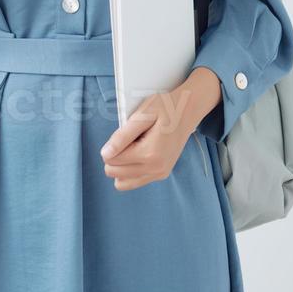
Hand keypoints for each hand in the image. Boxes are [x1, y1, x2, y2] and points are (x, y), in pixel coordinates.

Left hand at [99, 75, 210, 191]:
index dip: (111, 146)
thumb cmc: (164, 109)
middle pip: (114, 173)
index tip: (124, 133)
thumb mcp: (142, 115)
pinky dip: (130, 170)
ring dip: (121, 166)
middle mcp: (155, 169)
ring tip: (133, 147)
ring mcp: (159, 174)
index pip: (112, 160)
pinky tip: (139, 153)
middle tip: (129, 139)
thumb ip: (122, 136)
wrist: (187, 112)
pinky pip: (134, 181)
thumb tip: (105, 155)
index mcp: (150, 153)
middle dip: (115, 156)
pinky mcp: (161, 174)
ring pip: (123, 182)